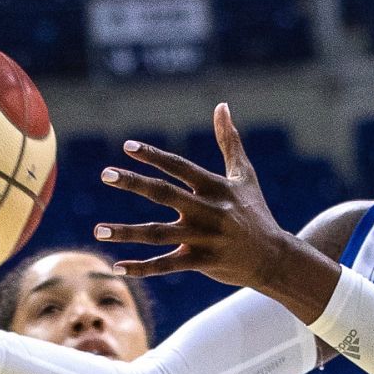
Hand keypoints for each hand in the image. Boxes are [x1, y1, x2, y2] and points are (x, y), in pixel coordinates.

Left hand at [95, 103, 289, 287]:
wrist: (274, 257)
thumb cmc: (255, 212)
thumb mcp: (244, 175)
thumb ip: (229, 141)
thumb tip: (221, 105)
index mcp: (216, 188)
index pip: (180, 167)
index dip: (155, 156)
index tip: (128, 147)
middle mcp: (208, 211)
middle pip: (165, 194)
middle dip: (134, 183)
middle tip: (105, 173)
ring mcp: (204, 238)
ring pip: (158, 234)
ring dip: (127, 232)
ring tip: (98, 230)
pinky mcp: (202, 262)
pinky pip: (167, 265)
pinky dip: (142, 267)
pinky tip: (118, 267)